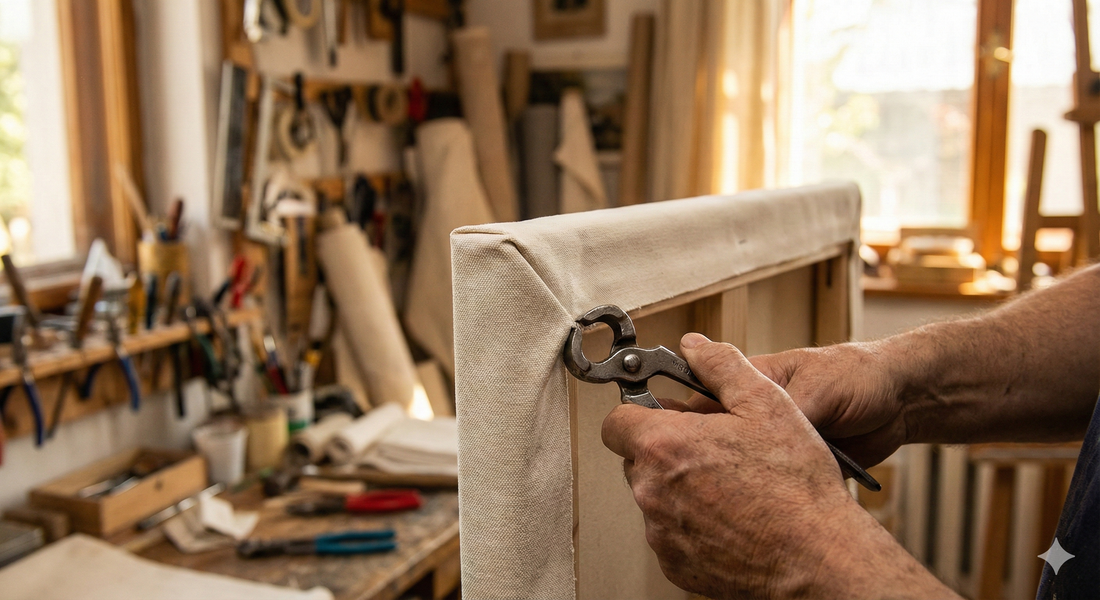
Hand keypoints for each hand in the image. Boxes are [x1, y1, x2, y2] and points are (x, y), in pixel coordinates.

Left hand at [601, 334, 957, 598]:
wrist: (818, 557)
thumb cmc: (796, 484)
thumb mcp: (766, 402)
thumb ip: (721, 366)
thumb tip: (694, 345)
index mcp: (664, 445)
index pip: (617, 422)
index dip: (641, 413)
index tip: (665, 415)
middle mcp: (651, 492)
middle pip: (638, 460)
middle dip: (667, 451)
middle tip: (713, 451)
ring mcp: (662, 533)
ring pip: (657, 498)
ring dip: (682, 489)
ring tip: (732, 488)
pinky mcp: (676, 565)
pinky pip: (673, 535)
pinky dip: (695, 525)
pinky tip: (733, 519)